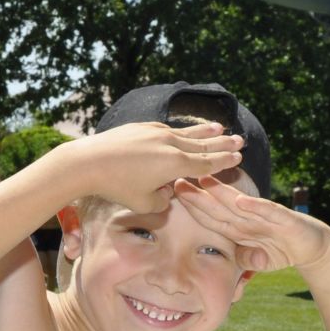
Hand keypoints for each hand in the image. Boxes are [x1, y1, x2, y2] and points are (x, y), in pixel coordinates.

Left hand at [74, 122, 243, 216]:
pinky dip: (183, 130)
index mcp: (175, 165)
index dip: (223, 161)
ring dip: (205, 132)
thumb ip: (163, 200)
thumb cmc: (116, 186)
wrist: (89, 161)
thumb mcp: (144, 203)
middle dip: (222, 143)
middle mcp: (171, 145)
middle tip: (240, 140)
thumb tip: (169, 190)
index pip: (206, 163)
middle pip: (202, 144)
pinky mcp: (143, 127)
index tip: (238, 157)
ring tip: (220, 128)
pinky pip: (170, 129)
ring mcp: (157, 133)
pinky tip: (186, 131)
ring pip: (187, 133)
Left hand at [171, 176, 329, 271]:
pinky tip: (241, 200)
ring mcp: (266, 217)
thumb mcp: (258, 260)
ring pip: (239, 204)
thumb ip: (244, 258)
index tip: (173, 197)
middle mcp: (249, 219)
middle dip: (198, 195)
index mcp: (239, 227)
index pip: (211, 217)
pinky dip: (254, 206)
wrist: (314, 247)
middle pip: (219, 206)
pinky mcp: (283, 219)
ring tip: (204, 180)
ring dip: (221, 193)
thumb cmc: (283, 250)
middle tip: (177, 180)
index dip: (193, 207)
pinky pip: (267, 212)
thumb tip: (233, 259)